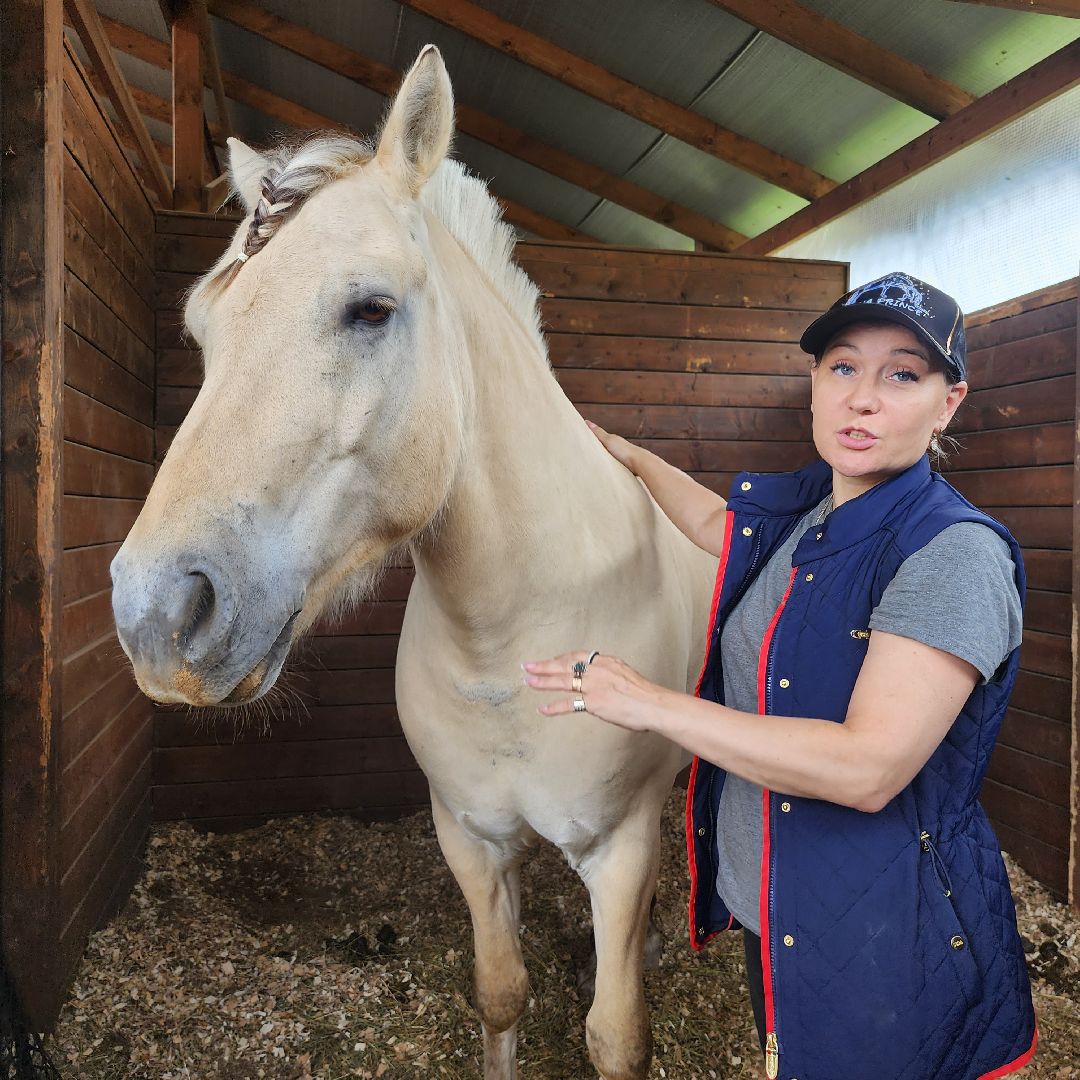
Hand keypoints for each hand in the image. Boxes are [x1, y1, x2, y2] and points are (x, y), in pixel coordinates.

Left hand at [522, 650, 662, 731]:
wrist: (655, 705)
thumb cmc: (645, 695)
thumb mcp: (627, 676)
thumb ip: (612, 676)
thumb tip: (604, 682)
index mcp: (607, 662)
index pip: (578, 656)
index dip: (561, 658)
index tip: (550, 661)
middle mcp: (598, 670)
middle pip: (565, 664)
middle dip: (545, 665)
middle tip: (528, 665)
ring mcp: (595, 685)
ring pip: (563, 680)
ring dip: (543, 681)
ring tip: (528, 681)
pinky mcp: (594, 701)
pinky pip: (568, 703)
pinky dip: (554, 707)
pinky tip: (542, 709)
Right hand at [586, 421, 638, 475]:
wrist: (641, 463)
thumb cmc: (625, 451)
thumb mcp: (608, 440)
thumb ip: (598, 433)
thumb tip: (587, 421)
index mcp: (614, 440)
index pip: (601, 438)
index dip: (592, 438)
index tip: (583, 439)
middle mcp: (618, 448)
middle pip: (605, 447)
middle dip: (598, 449)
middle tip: (586, 452)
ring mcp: (622, 458)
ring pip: (610, 457)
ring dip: (604, 459)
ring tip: (595, 462)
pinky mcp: (624, 467)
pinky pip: (614, 465)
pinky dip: (610, 466)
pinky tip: (607, 470)